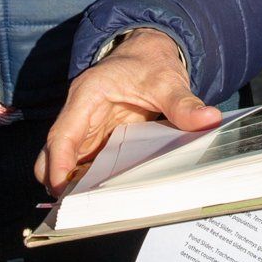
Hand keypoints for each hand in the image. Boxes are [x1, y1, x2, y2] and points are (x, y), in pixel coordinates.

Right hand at [35, 31, 222, 195]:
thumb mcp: (167, 80)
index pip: (62, 134)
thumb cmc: (150, 63)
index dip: (58, 163)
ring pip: (66, 162)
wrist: (148, 52)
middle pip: (53, 153)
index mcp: (87, 95)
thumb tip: (208, 118)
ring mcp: (86, 129)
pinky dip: (90, 181)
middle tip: (81, 208)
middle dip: (59, 180)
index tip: (62, 189)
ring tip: (96, 209)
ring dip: (75, 184)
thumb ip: (183, 102)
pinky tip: (107, 198)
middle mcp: (80, 114)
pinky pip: (85, 164)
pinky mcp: (97, 140)